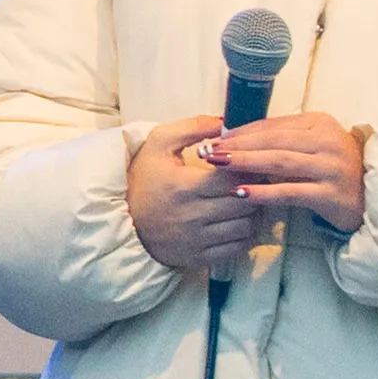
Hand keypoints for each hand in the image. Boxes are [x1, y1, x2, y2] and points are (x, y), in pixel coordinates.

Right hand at [128, 119, 260, 281]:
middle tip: (255, 180)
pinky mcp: (197, 258)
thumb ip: (192, 127)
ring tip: (247, 200)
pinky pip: (236, 249)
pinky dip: (245, 236)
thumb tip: (226, 121)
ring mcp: (196, 240)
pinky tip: (239, 222)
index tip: (250, 161)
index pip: (232, 177)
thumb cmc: (143, 178)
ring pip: (245, 227)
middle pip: (244, 203)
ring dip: (252, 213)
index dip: (248, 168)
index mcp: (183, 186)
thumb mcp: (159, 144)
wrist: (122, 219)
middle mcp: (192, 216)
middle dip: (255, 189)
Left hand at [209, 113, 369, 234]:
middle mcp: (327, 141)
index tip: (215, 138)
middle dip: (238, 145)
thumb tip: (237, 137)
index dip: (242, 131)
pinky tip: (241, 193)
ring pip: (280, 162)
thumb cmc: (334, 170)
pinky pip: (291, 191)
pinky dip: (264, 192)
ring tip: (219, 165)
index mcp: (320, 124)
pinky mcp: (331, 194)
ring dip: (246, 162)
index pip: (274, 125)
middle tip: (209, 151)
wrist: (373, 199)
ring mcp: (331, 167)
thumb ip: (284, 140)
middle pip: (274, 140)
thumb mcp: (313, 146)